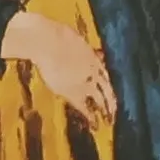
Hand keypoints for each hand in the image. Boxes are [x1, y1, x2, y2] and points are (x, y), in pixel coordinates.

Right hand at [0, 11, 118, 127]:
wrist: (46, 42)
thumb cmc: (55, 35)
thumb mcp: (74, 39)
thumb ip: (82, 49)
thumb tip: (87, 52)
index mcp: (93, 58)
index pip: (104, 75)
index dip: (107, 85)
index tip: (109, 93)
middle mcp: (93, 71)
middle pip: (106, 88)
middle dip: (111, 101)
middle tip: (114, 111)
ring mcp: (85, 82)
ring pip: (100, 99)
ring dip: (105, 110)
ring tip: (109, 120)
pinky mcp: (73, 92)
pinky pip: (84, 107)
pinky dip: (89, 116)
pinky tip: (93, 124)